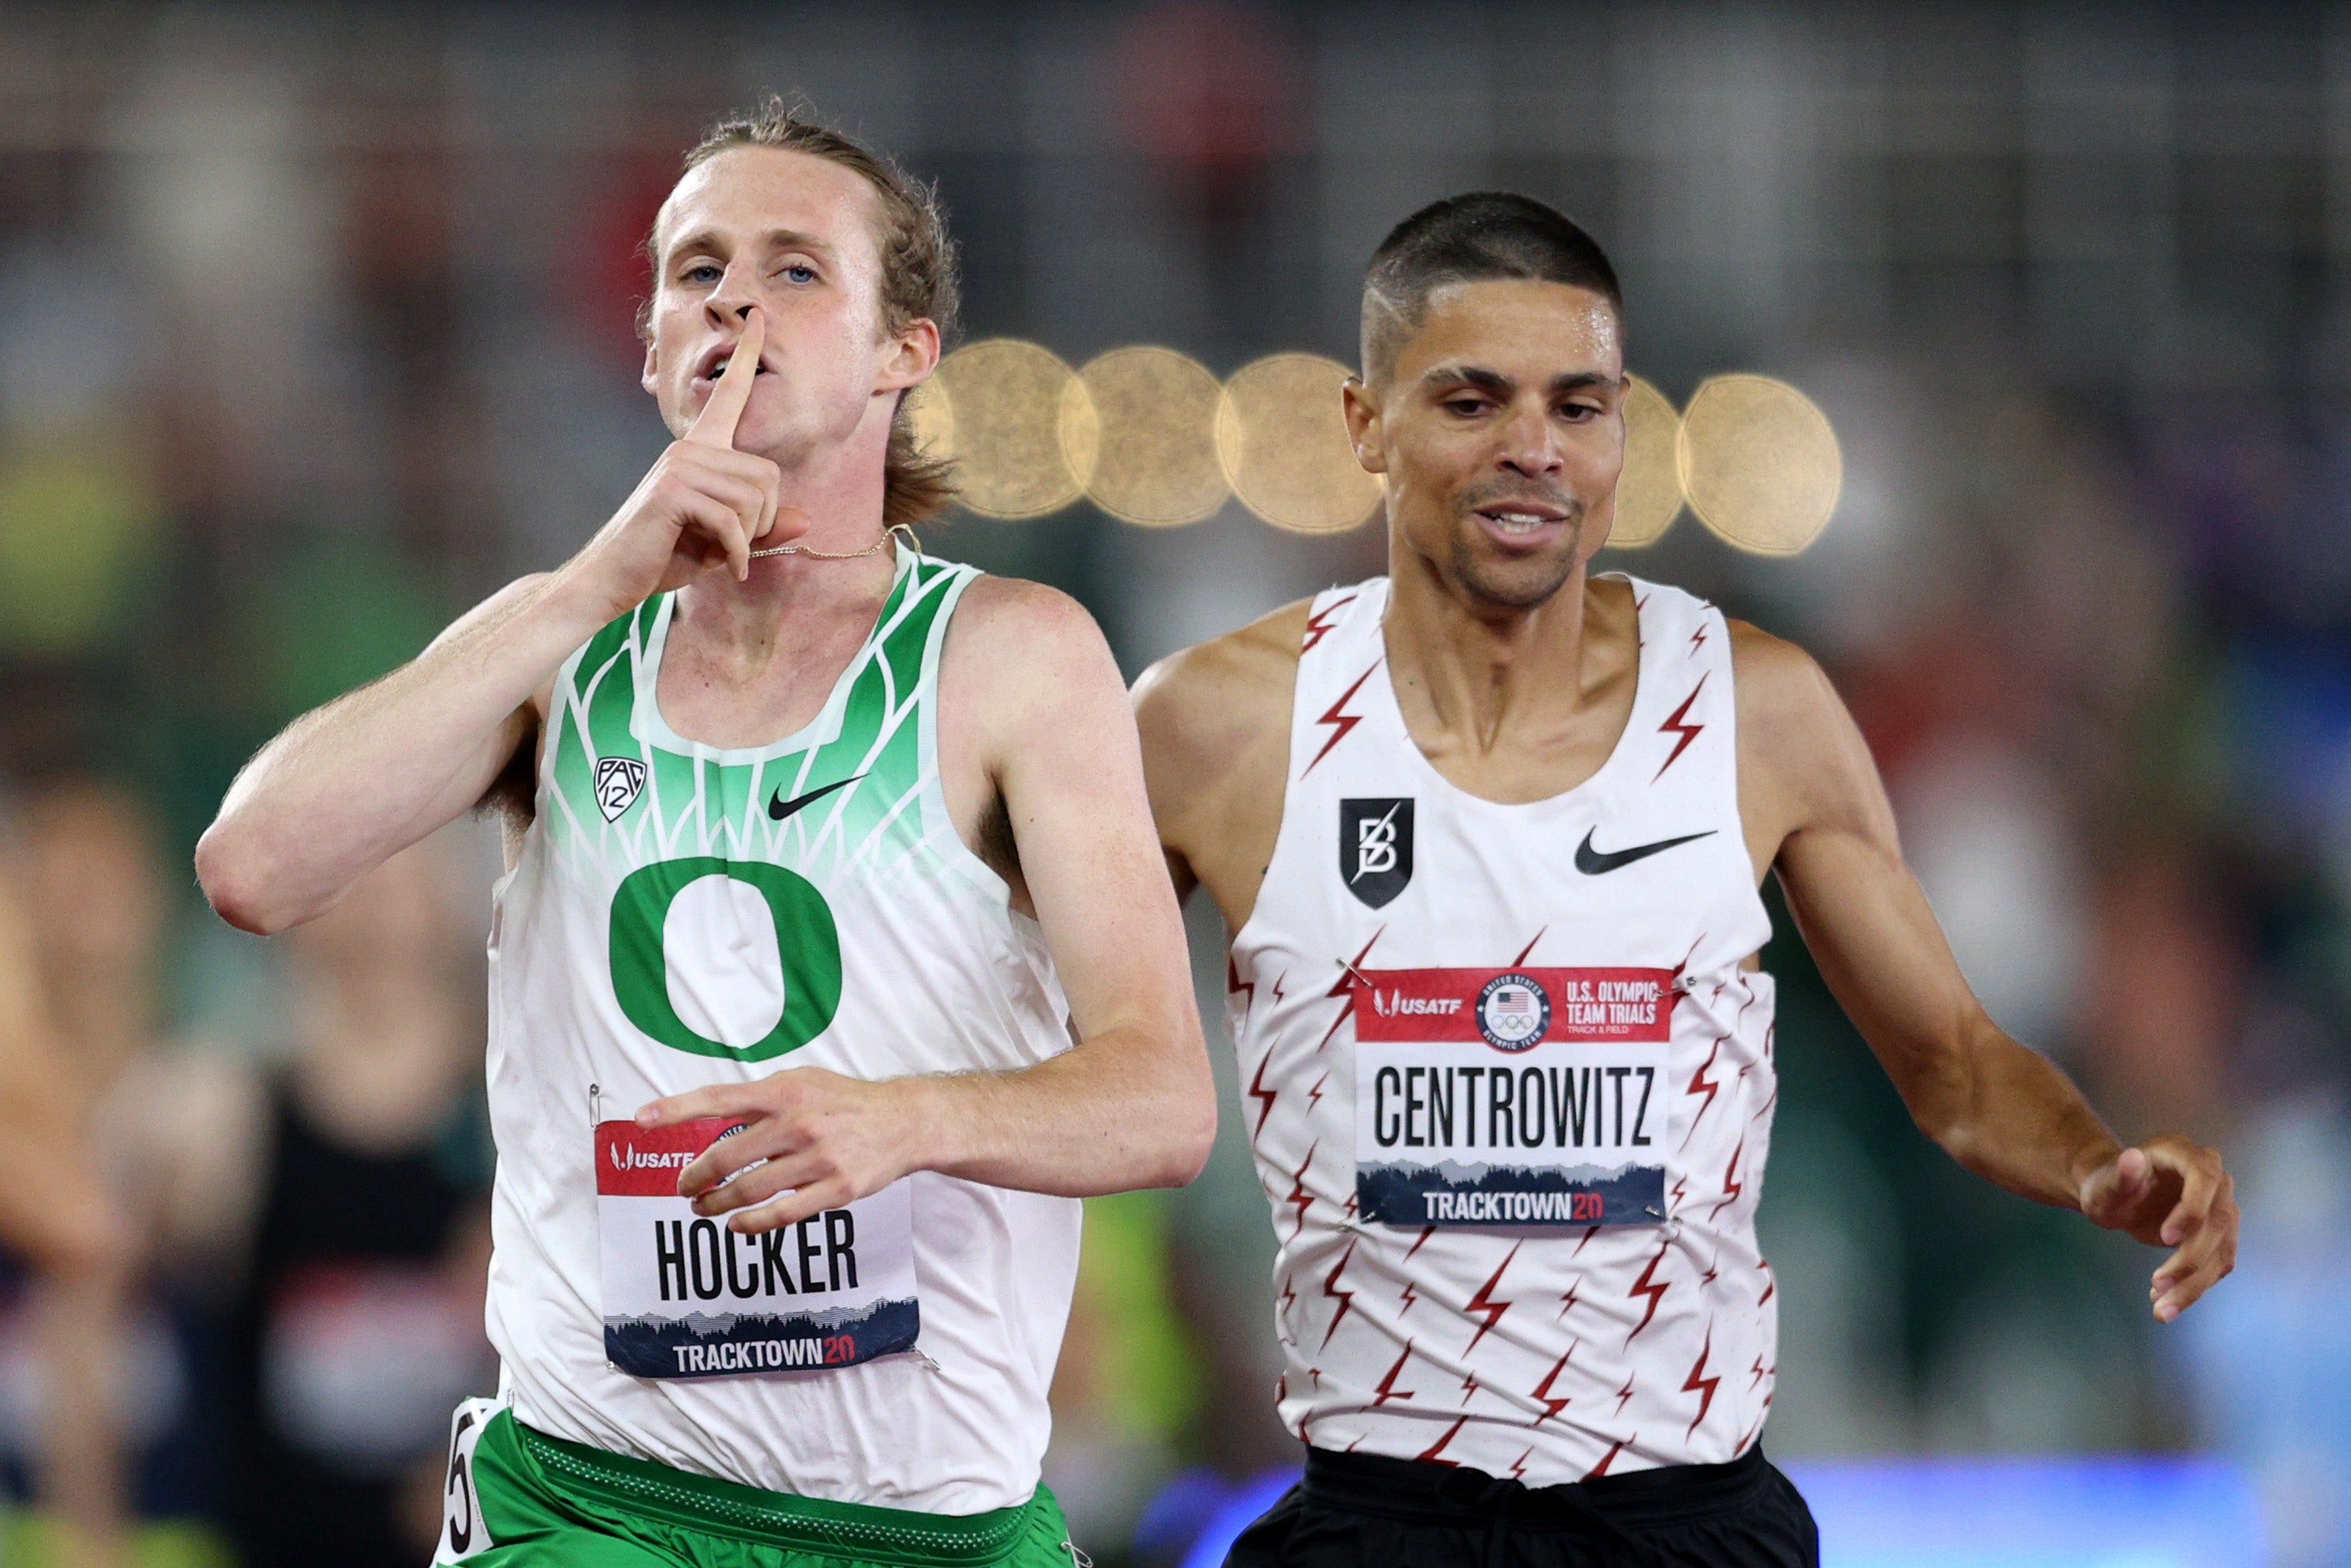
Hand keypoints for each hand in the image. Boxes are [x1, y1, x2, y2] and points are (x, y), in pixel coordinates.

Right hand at [560, 306, 808, 619]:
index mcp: (701, 448)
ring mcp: (679, 465)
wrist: (613, 579)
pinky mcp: (672, 491)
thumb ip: (763, 528)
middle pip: (768, 476)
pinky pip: (733, 522)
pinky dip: (738, 554)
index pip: (730, 393)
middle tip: (738, 546)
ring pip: (754, 500)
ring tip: (724, 555)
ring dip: (749, 540)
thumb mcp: (725, 542)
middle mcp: (690, 447)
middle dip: (764, 522)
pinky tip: (729, 570)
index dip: (748, 356)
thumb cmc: (666, 557)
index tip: (759, 316)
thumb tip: (806, 520)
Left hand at [635, 1068, 924, 1234]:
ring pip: (750, 1190)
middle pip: (727, 1156)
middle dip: (696, 1176)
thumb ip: (762, 1098)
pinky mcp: (837, 1189)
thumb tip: (714, 1114)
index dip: (677, 1108)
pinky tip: (736, 1225)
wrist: (904, 1122)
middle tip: (684, 1187)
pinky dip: (752, 1223)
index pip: (719, 1098)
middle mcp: (798, 1123)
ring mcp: (818, 1158)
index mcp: (784, 1091)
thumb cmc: (845, 1101)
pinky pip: (783, 1214)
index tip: (641, 1118)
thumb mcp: (804, 1081)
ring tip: (701, 1208)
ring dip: (717, 1204)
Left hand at [2079, 1135, 2238, 1321]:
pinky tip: (2167, 1303)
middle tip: (2157, 1284)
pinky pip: (2218, 1264)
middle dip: (2191, 1258)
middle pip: (2218, 1220)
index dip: (2193, 1209)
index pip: (2205, 1177)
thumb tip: (2132, 1158)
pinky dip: (2196, 1287)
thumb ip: (2118, 1175)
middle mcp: (2213, 1177)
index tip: (2167, 1238)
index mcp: (2184, 1153)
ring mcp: (2221, 1205)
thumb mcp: (2103, 1183)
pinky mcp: (2221, 1234)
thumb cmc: (2107, 1185)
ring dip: (2196, 1284)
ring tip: (2161, 1309)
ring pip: (2224, 1249)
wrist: (2116, 1197)